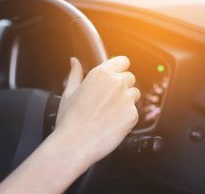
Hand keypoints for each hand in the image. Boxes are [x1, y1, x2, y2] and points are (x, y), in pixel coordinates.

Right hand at [0, 56, 139, 193]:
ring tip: (110, 111)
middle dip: (122, 85)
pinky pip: (135, 111)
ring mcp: (126, 99)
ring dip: (126, 99)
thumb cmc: (70, 119)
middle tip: (108, 99)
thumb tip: (75, 62)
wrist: (76, 143)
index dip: (119, 68)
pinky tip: (112, 122)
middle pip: (129, 77)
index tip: (115, 75)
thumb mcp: (69, 92)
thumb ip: (75, 73)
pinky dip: (127, 116)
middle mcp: (116, 83)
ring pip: (134, 93)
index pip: (122, 61)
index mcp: (101, 74)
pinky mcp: (133, 115)